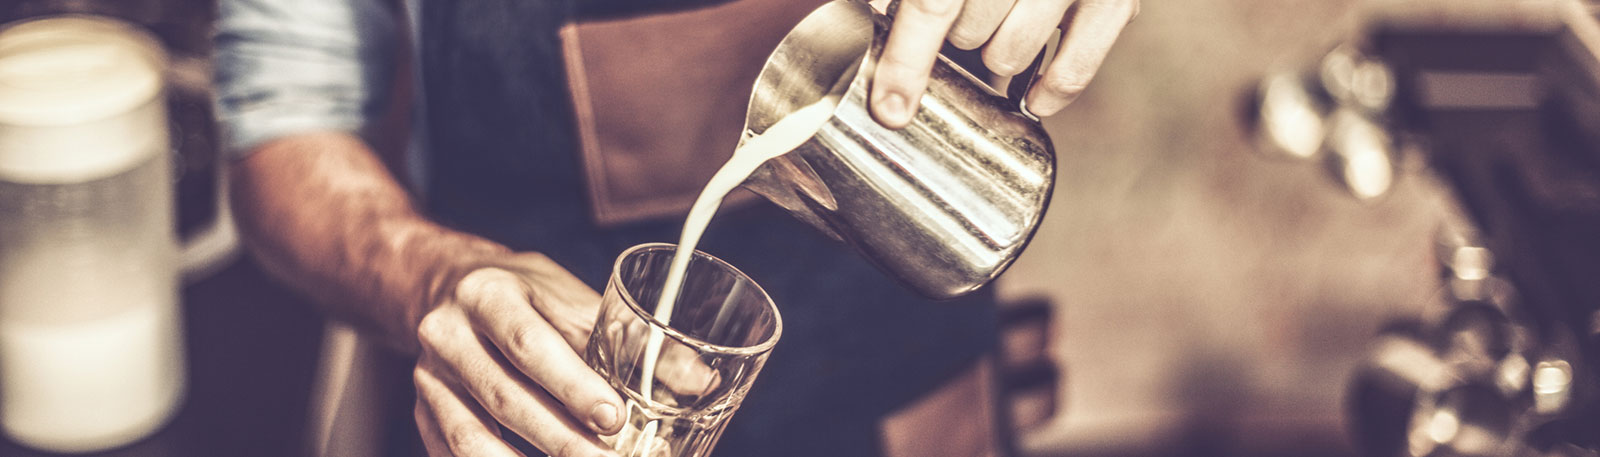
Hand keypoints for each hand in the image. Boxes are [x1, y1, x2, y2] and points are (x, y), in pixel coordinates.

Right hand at [412, 253, 621, 456]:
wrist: (449, 284)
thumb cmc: (521, 291)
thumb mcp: (564, 294)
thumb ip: (616, 337)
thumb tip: (688, 381)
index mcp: (488, 294)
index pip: (529, 345)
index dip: (572, 387)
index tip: (612, 418)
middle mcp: (448, 334)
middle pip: (505, 398)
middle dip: (562, 440)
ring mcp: (429, 377)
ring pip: (471, 438)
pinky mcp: (423, 410)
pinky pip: (452, 451)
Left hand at [868, 0, 1138, 127]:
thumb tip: (873, 26)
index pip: (933, 4)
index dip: (907, 59)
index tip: (889, 106)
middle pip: (968, 33)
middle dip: (956, 33)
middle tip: (962, 16)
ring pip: (1008, 56)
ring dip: (993, 54)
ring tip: (998, 27)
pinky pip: (1074, 70)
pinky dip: (1048, 91)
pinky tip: (1032, 97)